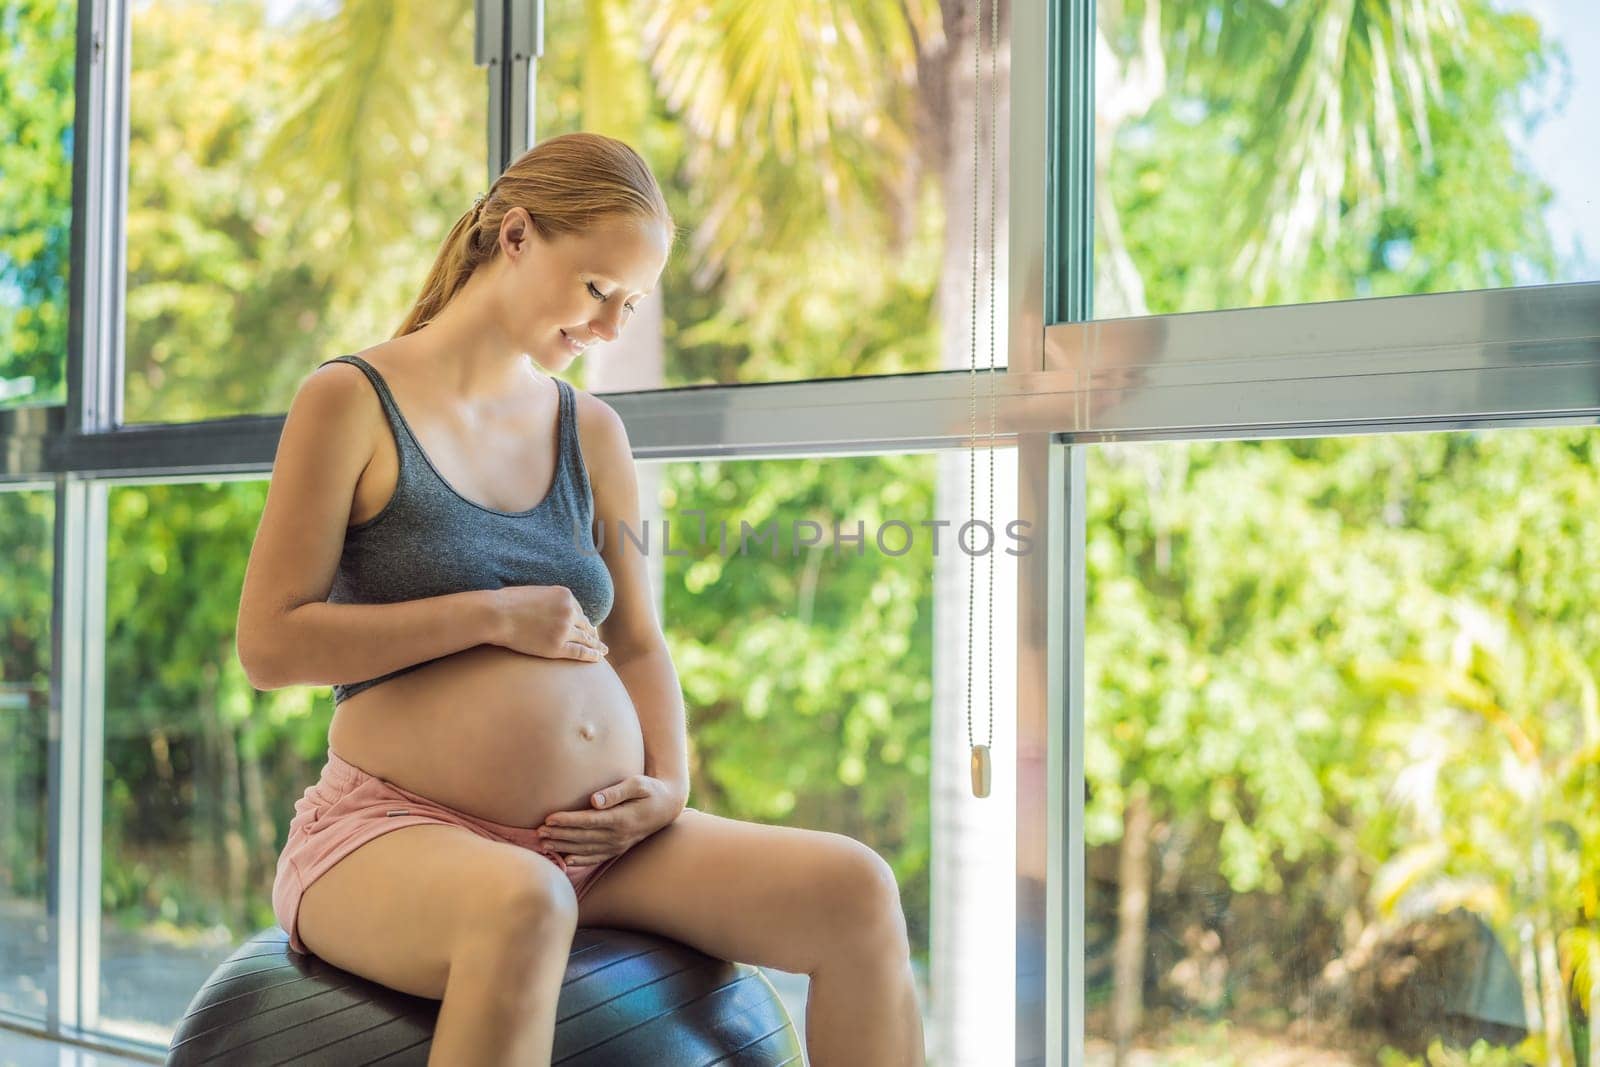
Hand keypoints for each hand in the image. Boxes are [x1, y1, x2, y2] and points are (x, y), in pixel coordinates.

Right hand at [492, 584, 608, 660]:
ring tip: (602, 651)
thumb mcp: (536, 593)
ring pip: (585, 639)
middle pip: (585, 625)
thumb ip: (550, 600)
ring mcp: (565, 630)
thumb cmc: (508, 603)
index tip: (587, 627)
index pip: (578, 611)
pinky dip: (591, 655)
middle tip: (597, 640)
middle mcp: (569, 612)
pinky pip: (580, 652)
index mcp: (566, 596)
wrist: (497, 614)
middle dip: (591, 633)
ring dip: (596, 645)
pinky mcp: (557, 647)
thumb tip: (553, 608)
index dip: (582, 621)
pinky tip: (598, 658)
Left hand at [536, 775, 685, 867]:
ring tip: (544, 843)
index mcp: (622, 818)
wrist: (667, 807)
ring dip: (564, 847)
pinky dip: (579, 860)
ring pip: (586, 849)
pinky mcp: (618, 849)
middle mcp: (619, 836)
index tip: (549, 818)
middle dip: (559, 834)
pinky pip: (596, 857)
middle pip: (583, 837)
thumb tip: (594, 800)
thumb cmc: (650, 790)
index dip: (568, 820)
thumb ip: (616, 792)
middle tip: (538, 831)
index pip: (589, 821)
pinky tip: (565, 860)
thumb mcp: (639, 784)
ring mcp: (618, 845)